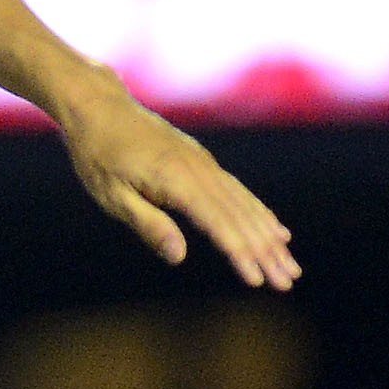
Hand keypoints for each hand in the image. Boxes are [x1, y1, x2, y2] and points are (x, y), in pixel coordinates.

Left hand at [55, 75, 299, 289]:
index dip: (239, 253)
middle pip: (239, 216)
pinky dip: (260, 213)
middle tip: (288, 283)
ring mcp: (203, 163)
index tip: (258, 281)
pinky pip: (238, 191)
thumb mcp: (111, 194)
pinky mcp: (202, 161)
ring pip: (245, 205)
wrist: (98, 106)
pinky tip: (275, 231)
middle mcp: (198, 169)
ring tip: (291, 266)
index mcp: (175, 179)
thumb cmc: (97, 154)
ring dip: (269, 237)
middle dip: (265, 252)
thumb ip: (147, 224)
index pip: (217, 223)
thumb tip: (179, 257)